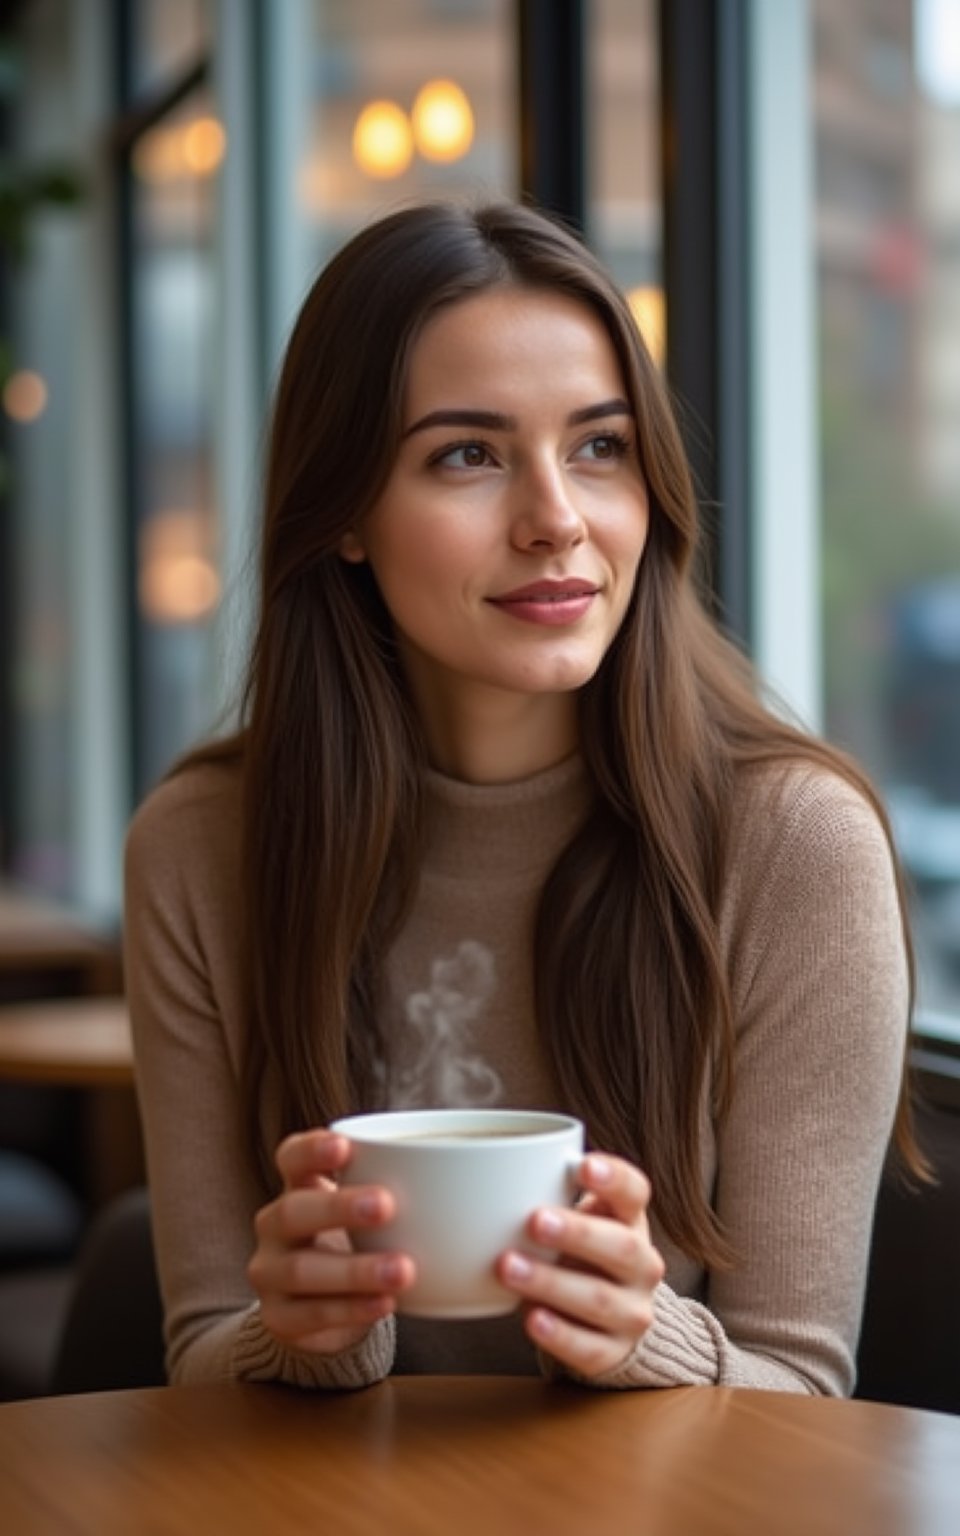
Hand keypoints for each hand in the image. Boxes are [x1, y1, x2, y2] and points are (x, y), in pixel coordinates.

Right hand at [248, 1129, 415, 1356]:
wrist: (321, 1310)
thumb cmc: (358, 1241)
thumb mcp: (366, 1209)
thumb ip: (400, 1186)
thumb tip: (476, 1169)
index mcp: (298, 1186)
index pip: (291, 1157)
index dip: (312, 1149)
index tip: (345, 1145)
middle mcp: (276, 1225)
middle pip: (294, 1210)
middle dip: (339, 1206)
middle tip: (387, 1204)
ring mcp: (270, 1273)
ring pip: (303, 1270)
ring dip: (356, 1269)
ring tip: (404, 1270)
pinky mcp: (278, 1318)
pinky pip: (311, 1314)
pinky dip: (352, 1309)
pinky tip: (386, 1303)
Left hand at [495, 1153, 664, 1378]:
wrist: (606, 1320)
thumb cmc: (578, 1254)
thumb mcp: (575, 1220)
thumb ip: (550, 1196)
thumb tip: (490, 1175)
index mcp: (630, 1221)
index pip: (635, 1192)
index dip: (613, 1178)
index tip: (581, 1165)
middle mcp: (642, 1265)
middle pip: (621, 1246)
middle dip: (576, 1234)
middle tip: (534, 1221)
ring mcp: (633, 1312)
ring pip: (599, 1299)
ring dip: (551, 1283)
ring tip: (508, 1268)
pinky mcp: (615, 1352)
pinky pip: (590, 1348)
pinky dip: (560, 1335)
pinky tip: (532, 1319)